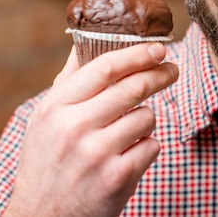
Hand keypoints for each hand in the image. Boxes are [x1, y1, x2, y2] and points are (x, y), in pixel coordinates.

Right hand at [4, 43, 178, 216]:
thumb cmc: (49, 161)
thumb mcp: (46, 118)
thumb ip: (69, 80)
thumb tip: (86, 39)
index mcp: (56, 107)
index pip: (105, 67)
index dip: (137, 54)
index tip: (158, 48)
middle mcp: (74, 127)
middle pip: (134, 87)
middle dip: (160, 74)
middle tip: (171, 70)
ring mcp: (97, 153)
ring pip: (147, 117)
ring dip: (145, 121)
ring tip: (127, 134)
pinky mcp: (118, 177)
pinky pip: (152, 146)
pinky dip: (146, 148)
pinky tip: (126, 157)